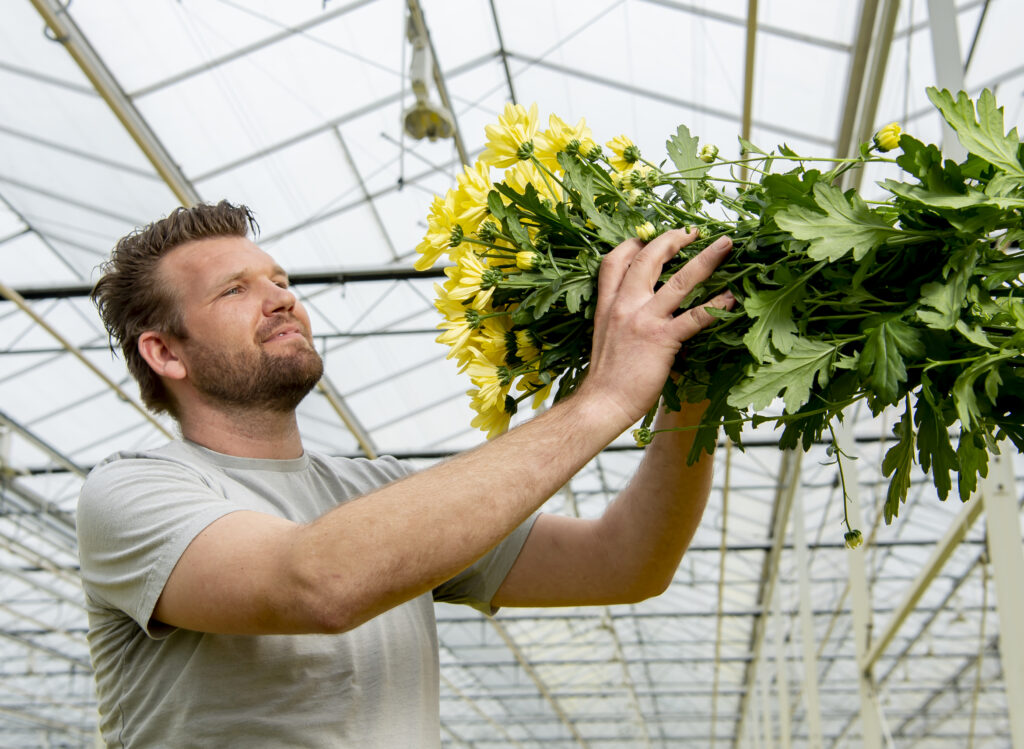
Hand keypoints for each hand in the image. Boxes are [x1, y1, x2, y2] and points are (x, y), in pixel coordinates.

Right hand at [577, 228, 734, 429]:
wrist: (601, 403)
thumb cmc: (605, 377)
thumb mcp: (604, 336)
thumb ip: (620, 317)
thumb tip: (641, 311)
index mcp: (608, 304)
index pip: (613, 261)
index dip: (633, 243)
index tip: (649, 236)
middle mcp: (624, 305)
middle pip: (648, 259)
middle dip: (672, 239)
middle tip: (693, 231)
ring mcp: (644, 320)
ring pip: (679, 281)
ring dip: (706, 260)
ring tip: (725, 246)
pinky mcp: (662, 340)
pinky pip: (694, 317)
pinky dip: (716, 306)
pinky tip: (732, 298)